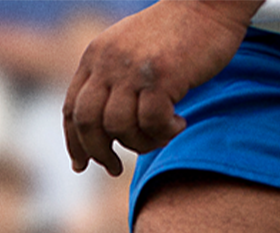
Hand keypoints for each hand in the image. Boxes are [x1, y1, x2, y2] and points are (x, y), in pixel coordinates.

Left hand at [62, 0, 258, 175]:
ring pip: (119, 128)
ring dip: (139, 144)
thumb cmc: (174, 33)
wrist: (208, 2)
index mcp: (95, 56)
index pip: (72, 108)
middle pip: (87, 123)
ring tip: (160, 136)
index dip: (73, 142)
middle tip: (115, 168)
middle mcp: (108, 62)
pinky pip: (152, 123)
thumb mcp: (129, 51)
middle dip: (98, 152)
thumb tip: (106, 131)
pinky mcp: (162, 76)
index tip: (81, 165)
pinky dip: (164, 132)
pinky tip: (179, 123)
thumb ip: (113, 81)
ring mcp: (133, 69)